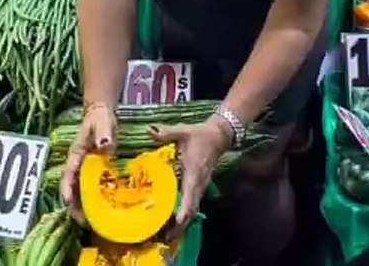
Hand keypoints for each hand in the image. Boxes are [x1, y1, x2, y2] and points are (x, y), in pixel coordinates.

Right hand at [60, 103, 117, 223]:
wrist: (100, 114)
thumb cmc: (100, 118)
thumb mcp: (102, 123)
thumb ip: (104, 133)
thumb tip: (105, 146)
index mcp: (76, 154)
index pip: (68, 175)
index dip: (67, 190)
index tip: (69, 203)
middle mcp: (76, 165)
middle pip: (71, 189)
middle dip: (74, 206)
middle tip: (83, 222)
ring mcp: (83, 169)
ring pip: (79, 192)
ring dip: (82, 207)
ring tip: (92, 223)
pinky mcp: (91, 172)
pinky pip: (89, 189)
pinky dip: (92, 201)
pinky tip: (101, 211)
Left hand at [150, 116, 231, 237]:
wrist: (219, 135)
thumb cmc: (199, 134)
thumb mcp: (183, 131)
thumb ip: (166, 133)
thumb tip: (149, 131)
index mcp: (194, 173)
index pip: (190, 197)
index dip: (183, 212)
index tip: (174, 223)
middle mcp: (199, 184)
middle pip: (192, 210)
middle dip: (180, 225)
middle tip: (164, 237)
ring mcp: (201, 187)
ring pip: (193, 210)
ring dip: (182, 223)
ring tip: (166, 234)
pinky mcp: (200, 187)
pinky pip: (193, 205)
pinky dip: (185, 215)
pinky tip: (173, 220)